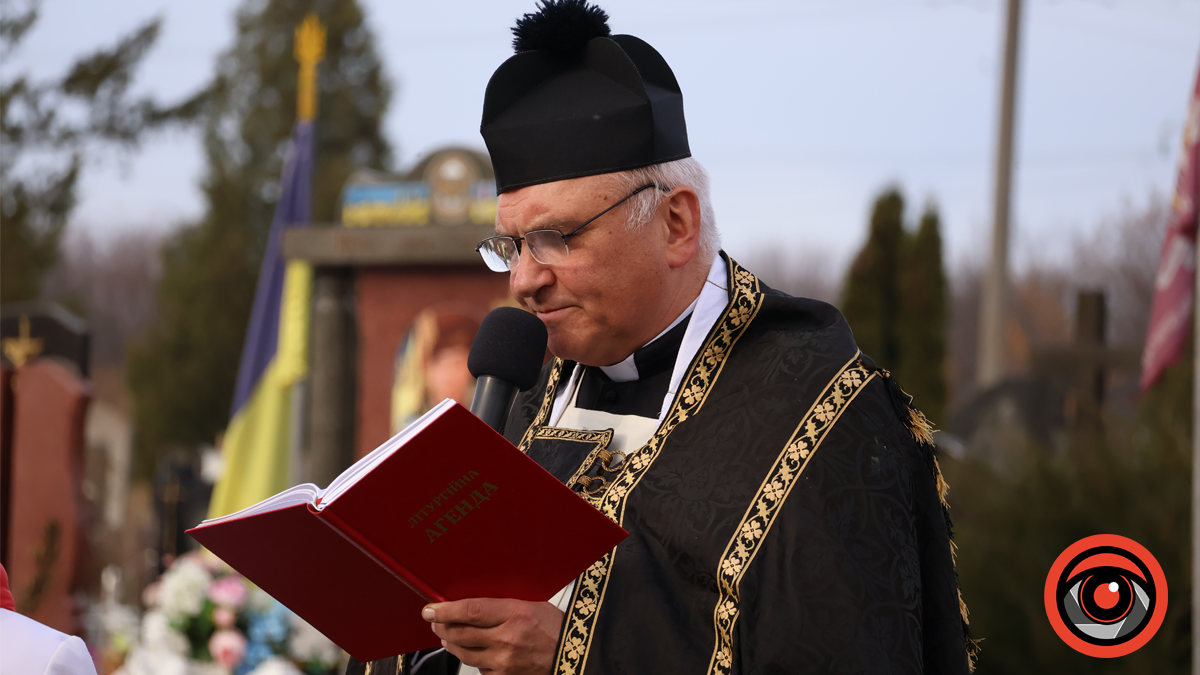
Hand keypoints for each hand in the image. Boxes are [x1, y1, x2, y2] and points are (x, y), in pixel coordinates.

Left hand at [423, 598, 562, 674]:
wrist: (574, 654)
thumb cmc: (555, 628)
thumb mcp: (529, 604)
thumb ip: (499, 606)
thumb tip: (469, 606)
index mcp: (515, 614)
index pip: (470, 611)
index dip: (445, 611)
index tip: (431, 610)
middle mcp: (507, 639)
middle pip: (460, 634)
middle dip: (441, 626)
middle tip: (435, 621)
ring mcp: (505, 661)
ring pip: (464, 653)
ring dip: (452, 643)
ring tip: (449, 635)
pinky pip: (478, 668)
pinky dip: (472, 659)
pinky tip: (475, 651)